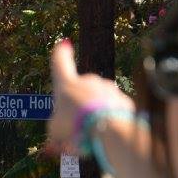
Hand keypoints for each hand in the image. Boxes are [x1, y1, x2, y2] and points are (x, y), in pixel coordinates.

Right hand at [47, 39, 135, 155]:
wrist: (106, 129)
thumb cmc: (75, 126)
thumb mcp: (55, 129)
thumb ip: (57, 125)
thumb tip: (59, 129)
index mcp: (67, 83)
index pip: (61, 61)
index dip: (61, 53)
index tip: (64, 44)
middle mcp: (88, 80)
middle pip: (82, 88)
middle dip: (80, 102)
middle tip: (77, 124)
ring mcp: (107, 88)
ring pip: (99, 99)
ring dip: (95, 112)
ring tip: (92, 133)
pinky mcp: (122, 99)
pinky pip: (113, 108)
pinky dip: (110, 118)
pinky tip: (107, 132)